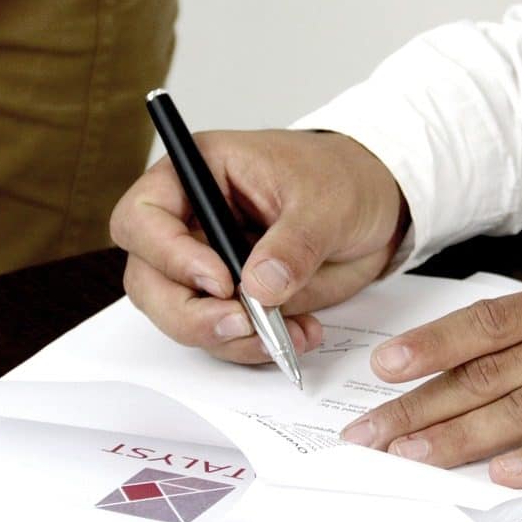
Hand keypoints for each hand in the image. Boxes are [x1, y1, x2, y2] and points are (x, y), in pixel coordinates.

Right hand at [110, 129, 405, 363]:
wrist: (378, 204)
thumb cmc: (343, 178)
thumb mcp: (327, 201)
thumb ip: (294, 243)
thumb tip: (259, 287)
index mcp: (198, 175)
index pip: (143, 219)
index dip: (168, 256)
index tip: (220, 280)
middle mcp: (191, 223)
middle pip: (149, 282)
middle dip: (190, 314)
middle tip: (243, 324)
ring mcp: (209, 265)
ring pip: (183, 318)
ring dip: (228, 338)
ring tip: (285, 334)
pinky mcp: (235, 300)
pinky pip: (226, 335)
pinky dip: (256, 346)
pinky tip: (300, 335)